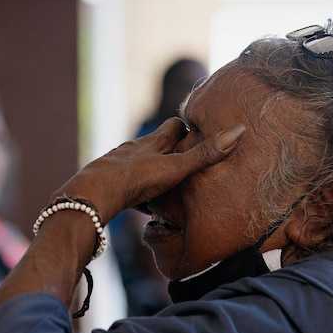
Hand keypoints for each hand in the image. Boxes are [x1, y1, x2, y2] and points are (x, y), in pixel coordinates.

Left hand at [50, 118, 244, 222]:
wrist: (94, 195)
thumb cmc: (136, 178)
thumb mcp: (175, 167)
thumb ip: (204, 155)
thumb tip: (238, 132)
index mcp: (153, 142)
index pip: (174, 126)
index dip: (186, 128)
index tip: (198, 133)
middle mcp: (135, 150)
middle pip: (156, 144)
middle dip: (170, 150)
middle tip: (185, 161)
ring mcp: (120, 165)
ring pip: (140, 165)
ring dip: (152, 173)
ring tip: (166, 186)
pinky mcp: (109, 184)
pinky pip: (127, 187)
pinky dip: (137, 193)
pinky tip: (142, 206)